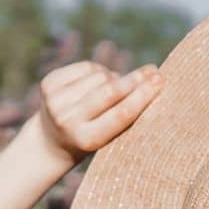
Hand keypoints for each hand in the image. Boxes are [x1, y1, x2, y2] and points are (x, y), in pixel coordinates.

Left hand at [38, 61, 165, 162]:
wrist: (51, 141)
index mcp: (87, 139)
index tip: (160, 81)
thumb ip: (126, 114)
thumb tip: (149, 80)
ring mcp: (55, 101)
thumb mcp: (109, 136)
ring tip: (115, 87)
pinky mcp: (48, 84)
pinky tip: (99, 80)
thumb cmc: (93, 138)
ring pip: (100, 75)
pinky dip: (99, 71)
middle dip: (135, 79)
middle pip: (110, 91)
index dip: (143, 95)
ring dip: (114, 78)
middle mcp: (67, 120)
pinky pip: (86, 67)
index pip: (121, 114)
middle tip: (154, 72)